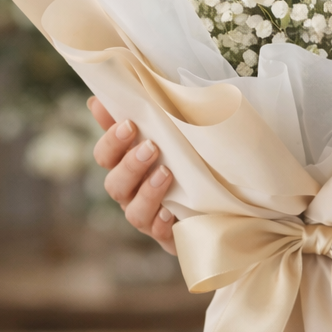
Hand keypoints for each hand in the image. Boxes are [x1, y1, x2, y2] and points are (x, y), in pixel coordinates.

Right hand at [88, 96, 176, 254]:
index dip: (111, 141)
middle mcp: (132, 193)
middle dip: (130, 165)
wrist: (226, 196)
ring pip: (133, 212)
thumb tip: (106, 94)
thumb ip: (147, 114)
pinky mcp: (169, 236)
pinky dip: (162, 224)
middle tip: (151, 147)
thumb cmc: (191, 156)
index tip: (129, 123)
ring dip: (147, 192)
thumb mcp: (175, 131)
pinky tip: (171, 212)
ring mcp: (149, 216)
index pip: (105, 155)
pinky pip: (159, 235)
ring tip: (166, 173)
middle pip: (114, 184)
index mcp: (128, 165)